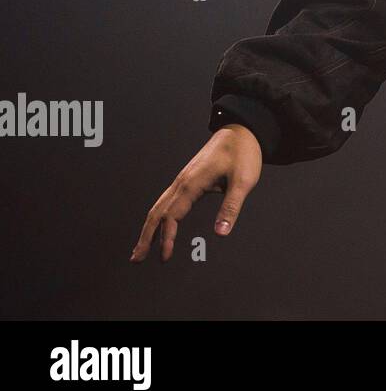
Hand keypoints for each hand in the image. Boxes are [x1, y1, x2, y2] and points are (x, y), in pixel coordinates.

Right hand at [129, 124, 262, 262]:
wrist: (241, 131)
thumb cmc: (243, 153)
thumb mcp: (243, 181)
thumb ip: (231, 207)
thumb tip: (221, 233)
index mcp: (192, 184)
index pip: (171, 216)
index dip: (166, 238)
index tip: (165, 257)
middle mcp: (182, 182)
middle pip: (156, 213)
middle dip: (145, 237)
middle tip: (136, 259)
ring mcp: (182, 180)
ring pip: (158, 207)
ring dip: (148, 229)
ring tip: (141, 249)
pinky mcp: (187, 180)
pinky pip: (166, 201)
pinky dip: (158, 217)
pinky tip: (159, 227)